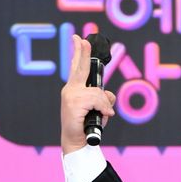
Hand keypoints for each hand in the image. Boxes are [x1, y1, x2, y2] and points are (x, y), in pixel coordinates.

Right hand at [60, 34, 115, 153]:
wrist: (76, 141)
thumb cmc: (86, 126)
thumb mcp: (98, 110)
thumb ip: (104, 100)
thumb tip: (110, 96)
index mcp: (74, 89)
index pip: (76, 68)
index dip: (78, 53)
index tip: (79, 40)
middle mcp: (70, 89)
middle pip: (80, 68)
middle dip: (82, 53)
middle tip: (82, 40)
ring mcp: (71, 95)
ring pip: (97, 92)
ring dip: (104, 104)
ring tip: (105, 113)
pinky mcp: (74, 102)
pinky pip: (96, 99)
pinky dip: (104, 107)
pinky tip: (105, 114)